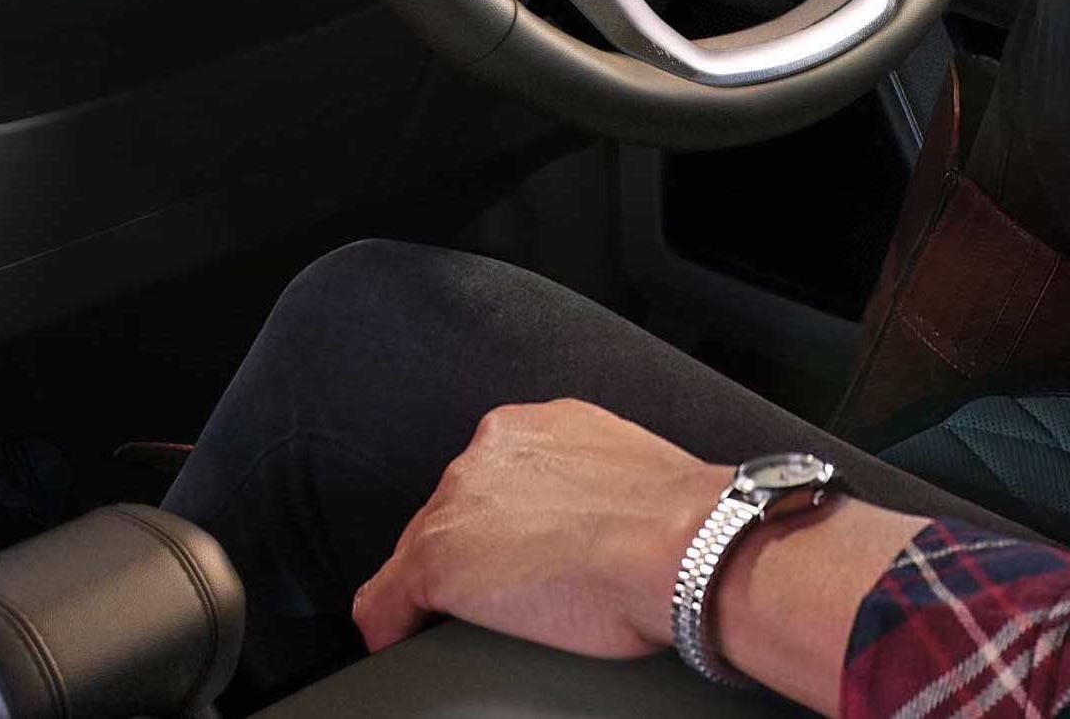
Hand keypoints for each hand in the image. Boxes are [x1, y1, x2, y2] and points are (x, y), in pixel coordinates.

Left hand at [352, 400, 728, 661]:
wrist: (685, 549)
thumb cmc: (680, 527)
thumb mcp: (627, 478)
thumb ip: (589, 484)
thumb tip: (597, 524)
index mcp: (534, 427)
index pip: (490, 481)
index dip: (500, 525)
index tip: (517, 551)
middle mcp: (488, 452)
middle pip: (453, 511)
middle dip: (475, 550)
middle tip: (514, 591)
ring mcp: (458, 504)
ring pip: (423, 550)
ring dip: (443, 584)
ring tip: (480, 619)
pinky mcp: (436, 561)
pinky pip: (384, 601)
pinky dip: (391, 626)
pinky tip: (407, 641)